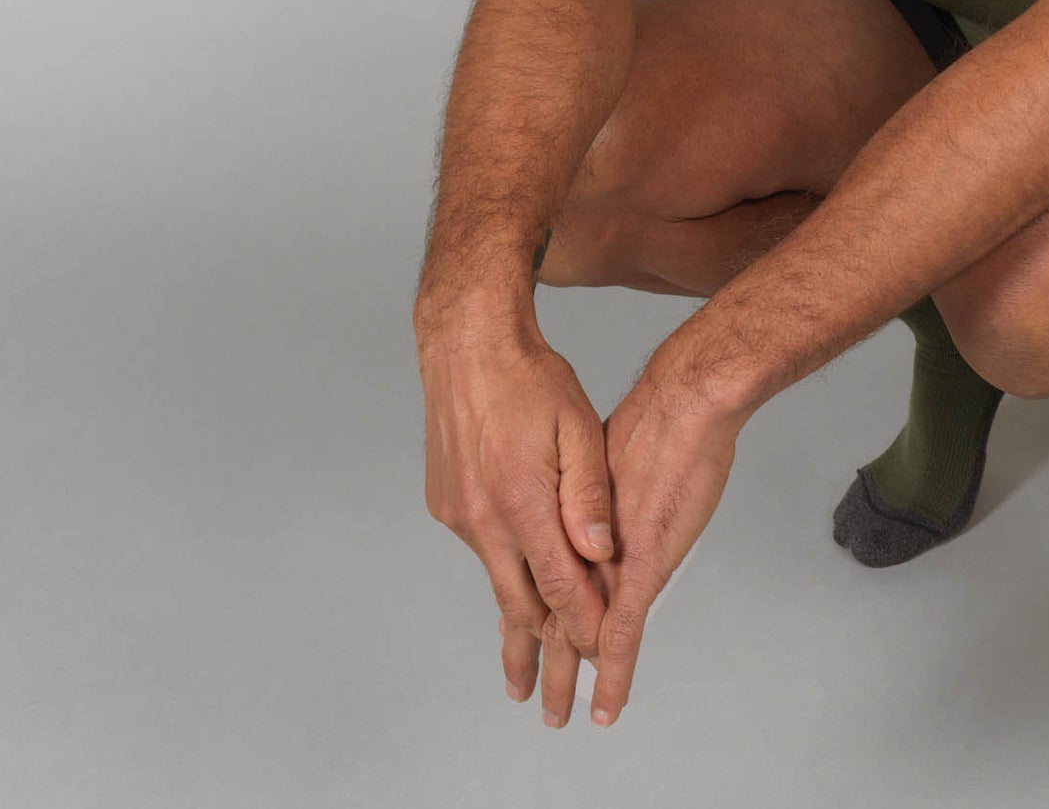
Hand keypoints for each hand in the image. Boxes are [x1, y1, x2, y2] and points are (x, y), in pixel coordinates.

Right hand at [417, 321, 618, 712]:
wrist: (467, 345)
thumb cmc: (532, 379)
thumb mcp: (576, 427)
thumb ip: (588, 495)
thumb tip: (602, 553)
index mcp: (519, 501)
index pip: (559, 584)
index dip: (584, 624)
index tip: (603, 656)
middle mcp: (481, 517)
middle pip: (519, 601)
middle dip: (539, 651)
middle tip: (547, 703)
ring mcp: (457, 512)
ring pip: (497, 576)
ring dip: (519, 612)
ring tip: (526, 660)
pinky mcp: (445, 502)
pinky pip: (481, 547)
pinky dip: (504, 566)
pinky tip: (518, 576)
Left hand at [549, 366, 744, 727]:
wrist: (687, 401)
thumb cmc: (657, 417)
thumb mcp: (598, 450)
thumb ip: (587, 495)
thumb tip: (579, 525)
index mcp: (567, 516)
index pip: (541, 579)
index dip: (529, 614)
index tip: (519, 641)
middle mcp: (580, 542)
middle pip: (548, 614)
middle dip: (536, 660)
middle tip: (526, 694)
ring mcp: (609, 557)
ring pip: (575, 633)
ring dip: (564, 675)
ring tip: (557, 711)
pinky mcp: (644, 564)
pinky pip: (623, 633)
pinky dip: (614, 672)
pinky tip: (608, 703)